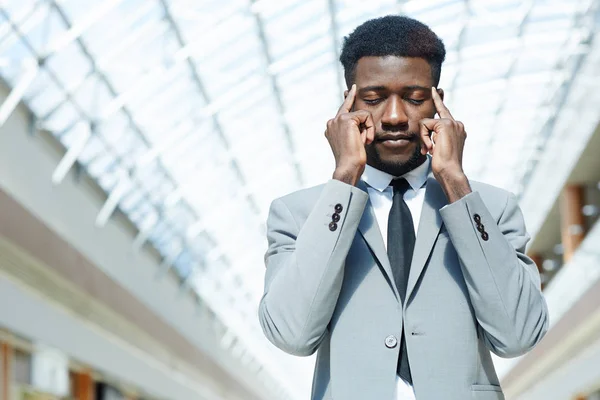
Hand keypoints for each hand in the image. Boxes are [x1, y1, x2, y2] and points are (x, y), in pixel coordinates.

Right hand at [326, 84, 374, 185]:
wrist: (348, 166)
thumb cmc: (352, 158)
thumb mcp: (353, 140)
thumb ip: (355, 128)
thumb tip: (361, 118)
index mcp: (331, 128)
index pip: (342, 110)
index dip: (348, 99)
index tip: (351, 89)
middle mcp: (332, 122)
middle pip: (350, 107)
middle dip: (358, 109)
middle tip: (356, 93)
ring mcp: (337, 120)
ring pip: (361, 114)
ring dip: (367, 128)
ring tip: (364, 141)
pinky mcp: (346, 119)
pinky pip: (365, 116)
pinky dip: (369, 127)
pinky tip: (365, 139)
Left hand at [420, 87, 470, 201]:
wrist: (450, 171)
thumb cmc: (444, 165)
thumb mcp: (438, 148)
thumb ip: (436, 137)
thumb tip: (428, 135)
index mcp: (457, 129)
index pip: (445, 112)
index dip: (439, 101)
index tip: (435, 90)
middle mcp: (457, 124)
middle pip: (436, 114)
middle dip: (432, 112)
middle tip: (433, 89)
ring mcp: (452, 123)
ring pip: (427, 123)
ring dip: (423, 138)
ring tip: (429, 150)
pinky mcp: (445, 124)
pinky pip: (425, 125)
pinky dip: (423, 137)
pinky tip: (430, 147)